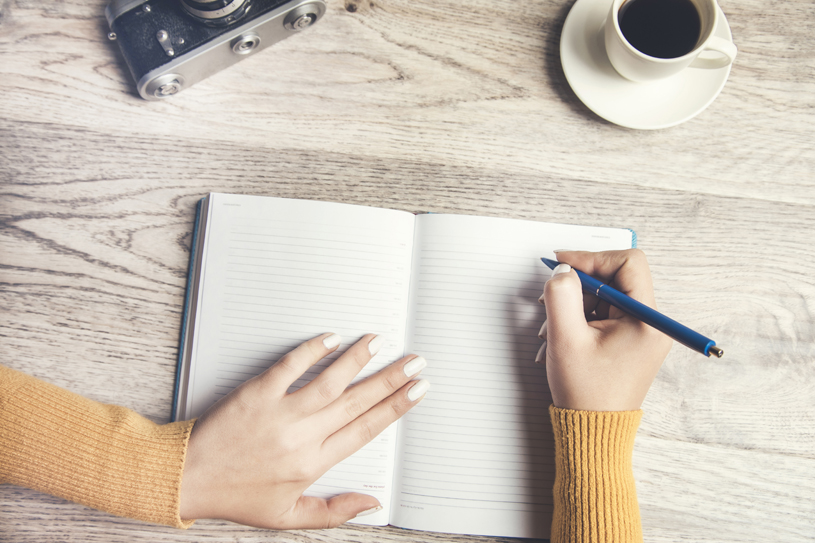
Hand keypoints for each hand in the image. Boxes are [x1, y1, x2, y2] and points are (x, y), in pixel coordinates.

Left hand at [179, 333, 428, 528]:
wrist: (188, 478)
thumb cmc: (236, 496)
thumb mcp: (288, 516)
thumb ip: (334, 511)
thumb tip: (373, 502)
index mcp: (313, 463)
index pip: (366, 429)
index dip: (396, 408)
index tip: (417, 391)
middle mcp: (302, 436)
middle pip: (357, 403)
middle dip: (392, 380)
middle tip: (416, 361)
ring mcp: (280, 412)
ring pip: (330, 381)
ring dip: (358, 359)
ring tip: (379, 341)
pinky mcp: (256, 394)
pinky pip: (290, 367)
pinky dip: (312, 351)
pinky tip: (332, 337)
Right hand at [537, 249, 671, 410]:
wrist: (592, 431)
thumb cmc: (585, 392)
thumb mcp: (566, 338)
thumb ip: (561, 295)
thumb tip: (563, 270)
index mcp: (646, 320)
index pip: (627, 263)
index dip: (592, 258)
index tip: (563, 263)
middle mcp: (650, 324)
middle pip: (614, 278)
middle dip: (578, 285)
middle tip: (550, 297)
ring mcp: (640, 333)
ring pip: (605, 296)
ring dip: (574, 305)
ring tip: (552, 328)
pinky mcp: (627, 342)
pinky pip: (603, 314)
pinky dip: (579, 319)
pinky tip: (561, 337)